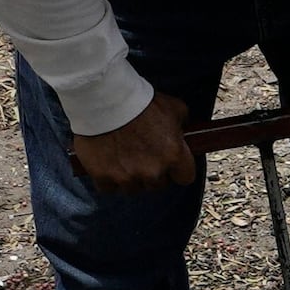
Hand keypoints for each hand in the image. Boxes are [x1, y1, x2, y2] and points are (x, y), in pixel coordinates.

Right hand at [67, 96, 201, 199]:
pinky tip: (107, 163)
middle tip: (143, 156)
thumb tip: (183, 131)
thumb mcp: (174, 108)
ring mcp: (127, 177)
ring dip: (130, 178)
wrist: (105, 100)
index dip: (178, 171)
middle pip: (158, 184)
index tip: (171, 164)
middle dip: (153, 173)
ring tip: (123, 158)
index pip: (185, 178)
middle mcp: (153, 171)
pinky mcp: (103, 178)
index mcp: (174, 155)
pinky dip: (107, 179)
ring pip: (133, 188)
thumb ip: (182, 124)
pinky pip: (109, 188)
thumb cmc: (141, 102)